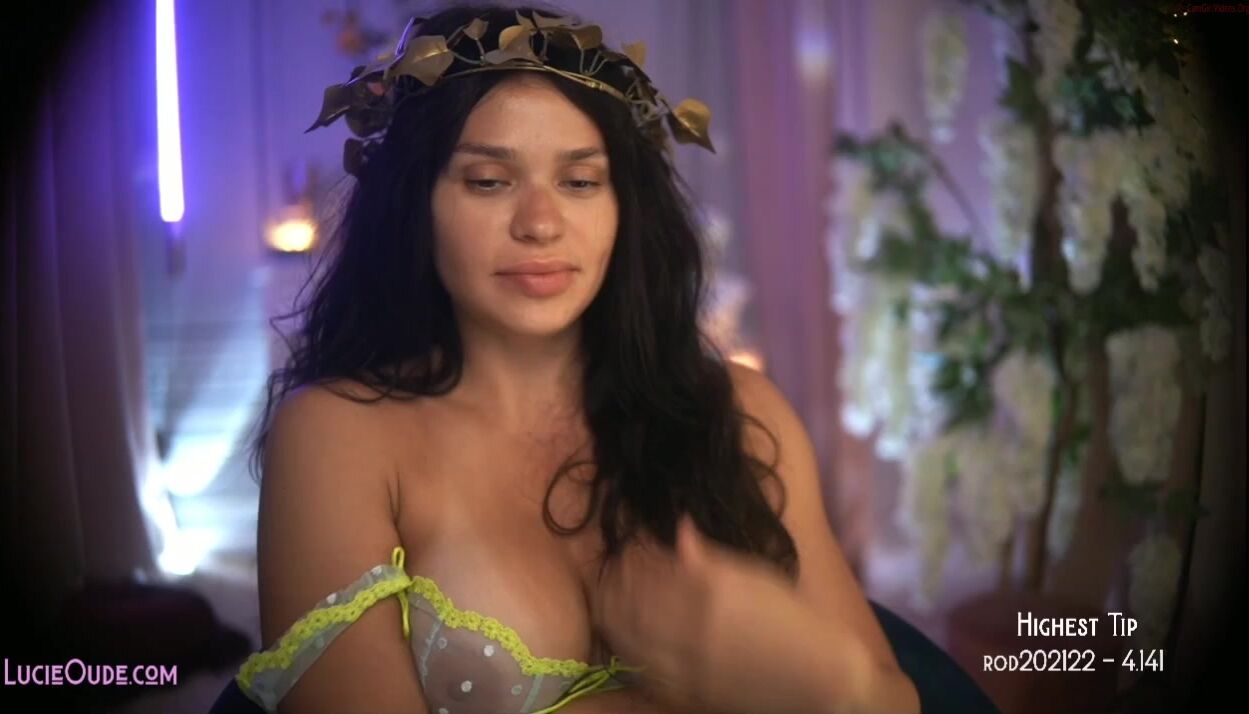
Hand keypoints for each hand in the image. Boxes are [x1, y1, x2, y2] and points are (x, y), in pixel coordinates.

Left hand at [590, 515, 805, 711]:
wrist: (816, 675)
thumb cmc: (790, 618)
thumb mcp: (755, 576)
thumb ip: (710, 557)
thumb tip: (679, 527)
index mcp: (712, 588)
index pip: (651, 566)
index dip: (630, 556)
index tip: (625, 548)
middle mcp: (694, 624)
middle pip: (631, 599)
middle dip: (614, 583)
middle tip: (609, 574)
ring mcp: (688, 661)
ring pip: (629, 634)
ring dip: (612, 614)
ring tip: (608, 600)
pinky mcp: (687, 691)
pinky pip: (642, 667)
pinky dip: (625, 647)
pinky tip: (622, 635)